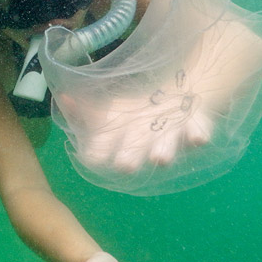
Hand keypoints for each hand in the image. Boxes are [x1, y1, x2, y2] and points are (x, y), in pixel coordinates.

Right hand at [55, 69, 213, 172]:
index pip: (103, 152)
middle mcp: (144, 145)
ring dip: (163, 152)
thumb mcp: (110, 106)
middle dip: (130, 158)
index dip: (98, 154)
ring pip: (166, 147)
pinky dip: (197, 136)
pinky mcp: (196, 128)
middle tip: (124, 166)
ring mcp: (172, 137)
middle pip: (135, 153)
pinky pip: (198, 133)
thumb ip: (84, 107)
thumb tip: (63, 95)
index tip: (93, 157)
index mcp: (120, 141)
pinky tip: (197, 139)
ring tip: (159, 159)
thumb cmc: (141, 110)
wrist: (183, 96)